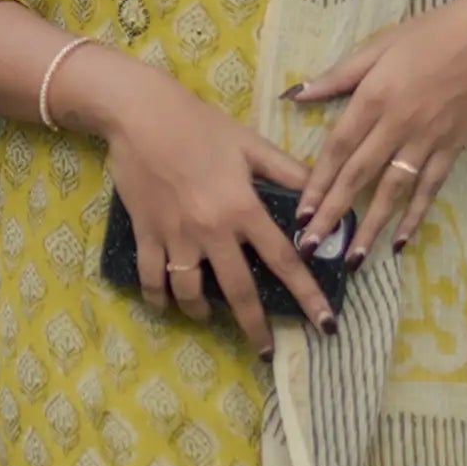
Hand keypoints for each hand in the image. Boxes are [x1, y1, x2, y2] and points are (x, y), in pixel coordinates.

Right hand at [103, 73, 334, 352]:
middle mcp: (212, 231)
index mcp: (244, 208)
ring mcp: (176, 237)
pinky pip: (152, 279)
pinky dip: (158, 298)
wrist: (141, 114)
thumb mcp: (251, 144)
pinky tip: (167, 305)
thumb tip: (322, 196)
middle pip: (239, 291)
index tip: (326, 323)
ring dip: (202, 313)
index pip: (285, 260)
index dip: (308, 295)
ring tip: (210, 318)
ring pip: (190, 292)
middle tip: (265, 351)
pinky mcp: (146, 235)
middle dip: (255, 327)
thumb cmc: (200, 125)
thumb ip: (288, 172)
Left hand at [292, 0, 466, 261]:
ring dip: (370, 227)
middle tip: (310, 248)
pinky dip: (415, 216)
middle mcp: (398, 124)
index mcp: (375, 96)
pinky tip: (400, 242)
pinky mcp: (453, 149)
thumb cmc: (433, 32)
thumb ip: (338, 76)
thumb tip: (295, 95)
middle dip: (333, 215)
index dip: (317, 183)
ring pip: (393, 191)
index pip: (338, 148)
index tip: (299, 214)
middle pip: (358, 176)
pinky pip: (429, 189)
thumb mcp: (379, 44)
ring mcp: (427, 140)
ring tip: (352, 259)